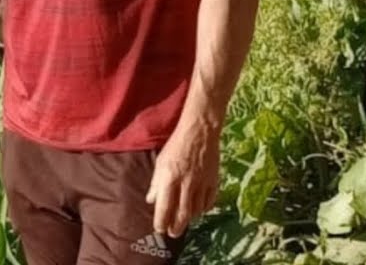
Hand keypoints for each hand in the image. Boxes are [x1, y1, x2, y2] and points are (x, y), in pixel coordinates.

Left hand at [145, 123, 220, 237]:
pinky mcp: (213, 181)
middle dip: (176, 227)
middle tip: (173, 234)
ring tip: (183, 220)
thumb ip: (156, 183)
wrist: (199, 132)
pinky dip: (203, 209)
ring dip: (189, 218)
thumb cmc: (176, 145)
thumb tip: (151, 201)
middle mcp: (186, 184)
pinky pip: (209, 202)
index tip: (159, 229)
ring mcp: (201, 183)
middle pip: (182, 214)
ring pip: (196, 210)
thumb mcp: (160, 162)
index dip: (161, 222)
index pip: (164, 207)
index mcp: (169, 178)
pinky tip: (198, 210)